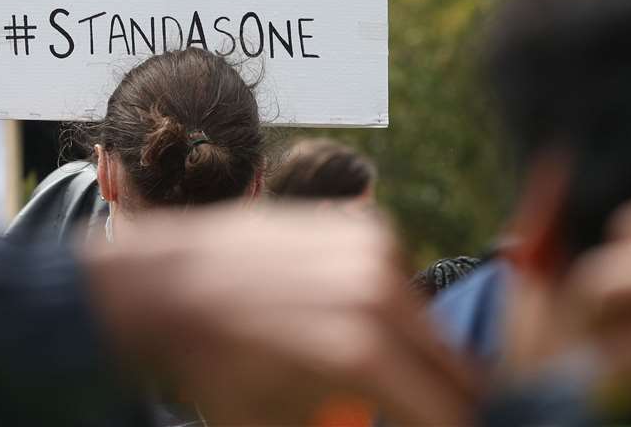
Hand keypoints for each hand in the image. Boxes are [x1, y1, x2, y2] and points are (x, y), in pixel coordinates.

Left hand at [83, 204, 477, 425]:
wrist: (170, 285)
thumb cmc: (220, 370)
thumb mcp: (285, 424)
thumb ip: (350, 424)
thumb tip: (392, 417)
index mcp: (365, 355)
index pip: (455, 412)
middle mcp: (379, 295)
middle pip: (460, 368)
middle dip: (444, 397)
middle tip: (420, 411)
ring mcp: (375, 250)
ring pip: (432, 324)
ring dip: (417, 353)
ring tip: (368, 366)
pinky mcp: (365, 224)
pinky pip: (403, 280)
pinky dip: (389, 305)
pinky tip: (344, 315)